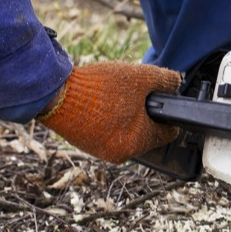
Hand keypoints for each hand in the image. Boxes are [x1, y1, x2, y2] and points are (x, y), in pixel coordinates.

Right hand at [38, 62, 181, 163]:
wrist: (54, 93)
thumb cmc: (98, 88)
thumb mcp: (140, 77)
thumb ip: (166, 81)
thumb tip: (176, 83)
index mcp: (138, 142)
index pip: (168, 133)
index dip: (167, 114)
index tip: (160, 101)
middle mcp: (121, 154)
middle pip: (147, 133)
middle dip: (144, 114)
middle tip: (132, 94)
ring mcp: (102, 152)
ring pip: (127, 132)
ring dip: (126, 116)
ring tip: (114, 97)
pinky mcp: (87, 146)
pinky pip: (108, 133)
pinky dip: (109, 120)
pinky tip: (101, 104)